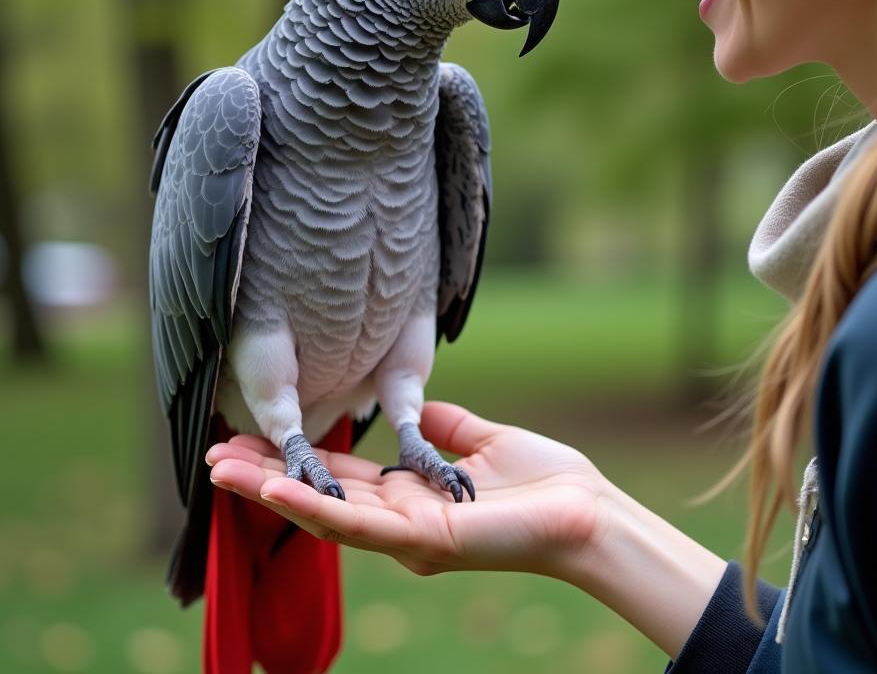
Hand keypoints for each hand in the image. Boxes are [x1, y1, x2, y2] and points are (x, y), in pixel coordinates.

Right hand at [207, 401, 609, 580]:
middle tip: (213, 454)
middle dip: (265, 476)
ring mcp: (406, 537)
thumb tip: (420, 410)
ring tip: (222, 469)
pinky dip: (312, 506)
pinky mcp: (422, 543)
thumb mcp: (481, 442)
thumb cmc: (542, 481)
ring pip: (324, 512)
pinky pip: (357, 524)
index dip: (296, 458)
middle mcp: (400, 522)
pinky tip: (274, 488)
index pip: (340, 475)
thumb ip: (443, 431)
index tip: (256, 437)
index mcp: (410, 497)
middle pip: (320, 496)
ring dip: (270, 492)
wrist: (585, 510)